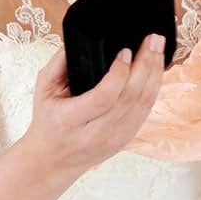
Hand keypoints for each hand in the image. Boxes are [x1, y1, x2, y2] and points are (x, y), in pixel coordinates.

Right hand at [25, 37, 166, 180]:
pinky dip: (154, 88)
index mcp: (70, 120)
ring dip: (154, 73)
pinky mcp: (126, 139)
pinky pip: (146, 111)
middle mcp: (95, 133)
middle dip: (145, 65)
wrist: (53, 160)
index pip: (103, 98)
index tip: (125, 52)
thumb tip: (80, 41)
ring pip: (143, 104)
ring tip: (158, 48)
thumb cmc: (47, 121)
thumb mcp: (42, 90)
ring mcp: (115, 139)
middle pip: (129, 98)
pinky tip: (156, 70)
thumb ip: (58, 64)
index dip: (118, 74)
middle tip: (152, 40)